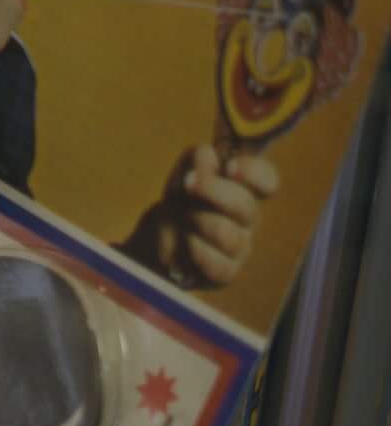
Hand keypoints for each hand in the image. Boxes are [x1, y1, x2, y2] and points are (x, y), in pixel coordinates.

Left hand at [128, 145, 278, 287]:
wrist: (158, 242)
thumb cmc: (180, 203)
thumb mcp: (181, 177)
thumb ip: (194, 162)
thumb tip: (206, 152)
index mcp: (245, 191)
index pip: (268, 181)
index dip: (254, 173)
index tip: (229, 166)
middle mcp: (248, 219)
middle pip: (246, 206)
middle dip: (214, 191)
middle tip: (189, 183)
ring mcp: (240, 247)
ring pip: (227, 234)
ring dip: (198, 222)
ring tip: (184, 218)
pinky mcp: (226, 272)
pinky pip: (218, 264)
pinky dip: (196, 251)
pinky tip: (186, 244)